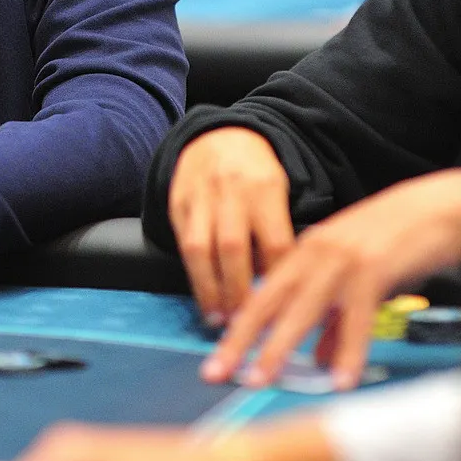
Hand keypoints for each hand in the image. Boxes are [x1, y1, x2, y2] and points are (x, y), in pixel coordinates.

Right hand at [168, 127, 295, 326]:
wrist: (216, 137)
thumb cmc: (255, 173)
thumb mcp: (278, 190)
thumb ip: (279, 230)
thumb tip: (282, 282)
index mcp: (265, 189)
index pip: (274, 241)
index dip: (277, 278)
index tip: (282, 308)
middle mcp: (229, 193)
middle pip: (233, 247)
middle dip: (238, 290)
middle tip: (245, 323)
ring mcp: (199, 199)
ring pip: (201, 248)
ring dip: (209, 288)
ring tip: (218, 318)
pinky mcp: (177, 205)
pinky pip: (182, 244)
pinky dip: (193, 275)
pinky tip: (203, 298)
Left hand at [200, 167, 460, 390]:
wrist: (445, 205)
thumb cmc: (402, 241)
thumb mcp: (358, 278)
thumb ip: (335, 319)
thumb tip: (317, 359)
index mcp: (307, 253)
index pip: (263, 296)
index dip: (240, 329)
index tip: (219, 359)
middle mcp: (316, 253)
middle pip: (269, 302)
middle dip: (241, 340)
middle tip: (217, 372)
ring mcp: (342, 259)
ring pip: (302, 309)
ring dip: (279, 347)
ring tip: (261, 379)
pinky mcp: (374, 267)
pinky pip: (355, 316)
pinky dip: (347, 348)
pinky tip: (338, 378)